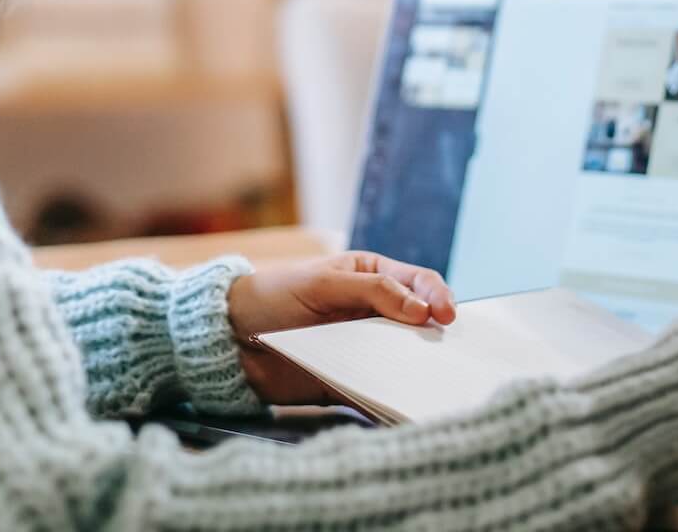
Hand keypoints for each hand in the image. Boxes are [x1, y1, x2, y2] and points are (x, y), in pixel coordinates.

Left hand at [226, 251, 457, 403]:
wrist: (228, 340)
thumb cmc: (273, 295)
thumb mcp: (323, 283)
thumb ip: (373, 292)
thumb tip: (423, 311)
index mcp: (372, 276)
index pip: (418, 282)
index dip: (438, 296)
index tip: (445, 316)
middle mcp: (374, 311)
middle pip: (419, 322)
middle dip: (436, 334)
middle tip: (449, 350)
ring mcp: (363, 348)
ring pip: (404, 358)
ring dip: (419, 366)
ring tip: (433, 378)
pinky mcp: (350, 380)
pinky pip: (379, 387)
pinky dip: (393, 394)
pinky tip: (405, 400)